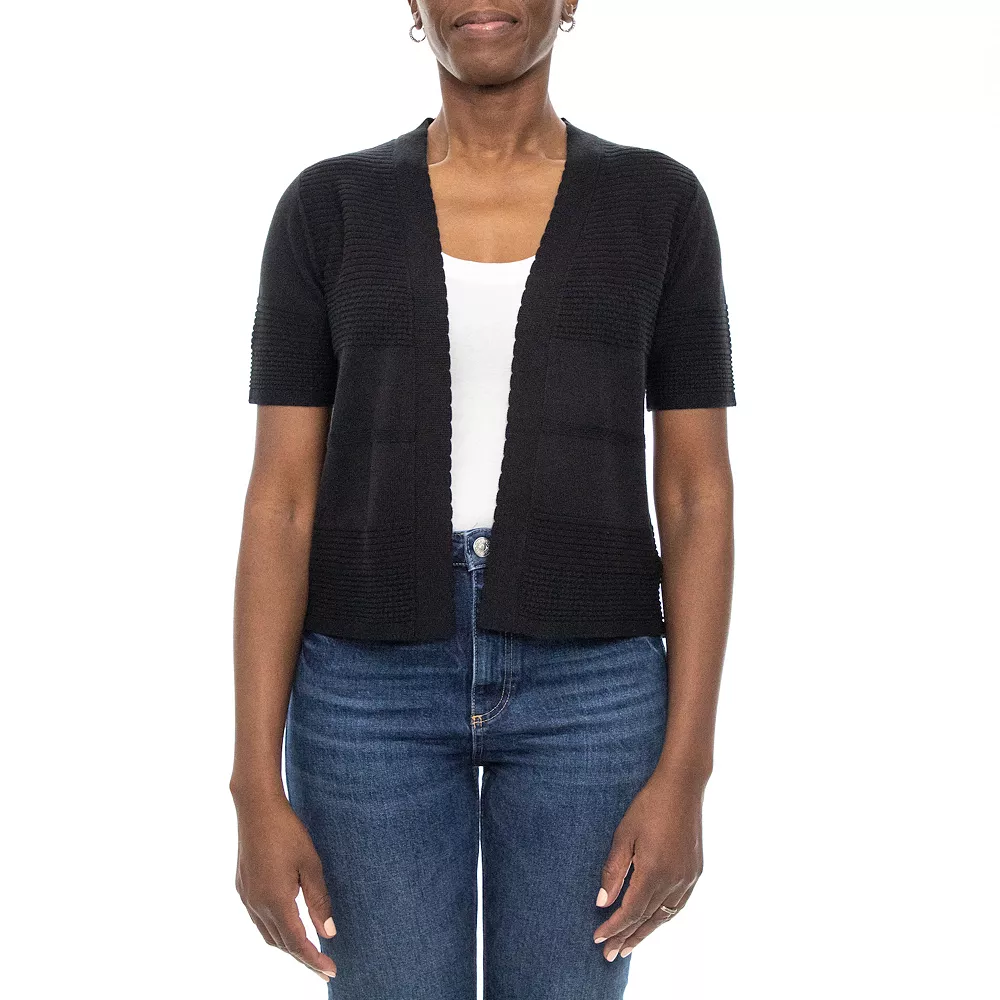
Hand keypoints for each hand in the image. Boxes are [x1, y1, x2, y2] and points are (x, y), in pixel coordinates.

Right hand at [233, 790, 338, 981]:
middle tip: (324, 965)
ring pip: (268, 933)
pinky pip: (259, 919)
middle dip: (303, 956)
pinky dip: (275, 929)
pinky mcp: (243, 886)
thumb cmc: (288, 832)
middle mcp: (257, 904)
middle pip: (281, 943)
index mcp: (276, 901)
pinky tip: (287, 923)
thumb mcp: (310, 864)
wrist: (256, 807)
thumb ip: (318, 901)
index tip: (331, 971)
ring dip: (287, 944)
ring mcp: (247, 896)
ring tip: (308, 949)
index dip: (314, 960)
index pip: (297, 943)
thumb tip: (328, 933)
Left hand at [592, 771, 704, 960]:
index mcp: (653, 872)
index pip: (630, 911)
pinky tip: (655, 921)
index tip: (598, 939)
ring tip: (630, 946)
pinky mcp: (695, 872)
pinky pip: (678, 905)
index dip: (614, 927)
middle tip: (610, 955)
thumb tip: (603, 902)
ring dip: (646, 932)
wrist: (682, 788)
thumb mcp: (624, 835)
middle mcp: (674, 881)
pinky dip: (664, 918)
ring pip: (664, 916)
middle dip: (627, 937)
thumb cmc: (648, 807)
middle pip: (647, 919)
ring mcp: (687, 878)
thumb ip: (613, 871)